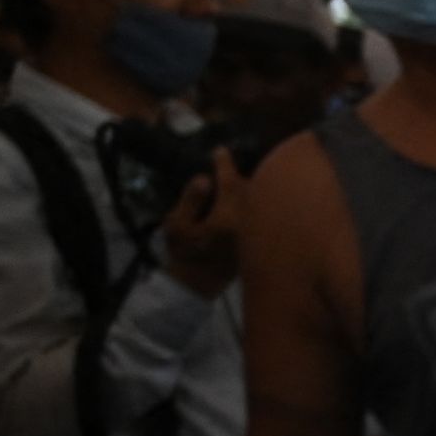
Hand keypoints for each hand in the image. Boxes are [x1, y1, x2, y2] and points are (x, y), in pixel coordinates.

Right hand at [157, 149, 245, 295]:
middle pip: (250, 189)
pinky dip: (254, 200)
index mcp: (227, 217)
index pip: (230, 183)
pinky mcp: (257, 239)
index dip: (225, 164)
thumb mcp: (176, 224)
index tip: (221, 150)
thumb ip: (191, 199)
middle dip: (241, 173)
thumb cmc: (184, 253)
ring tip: (239, 173)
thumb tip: (204, 178)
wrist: (198, 284)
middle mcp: (247, 222)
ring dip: (250, 185)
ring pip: (257, 200)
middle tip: (232, 159)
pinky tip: (246, 194)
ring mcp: (255, 231)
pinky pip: (259, 212)